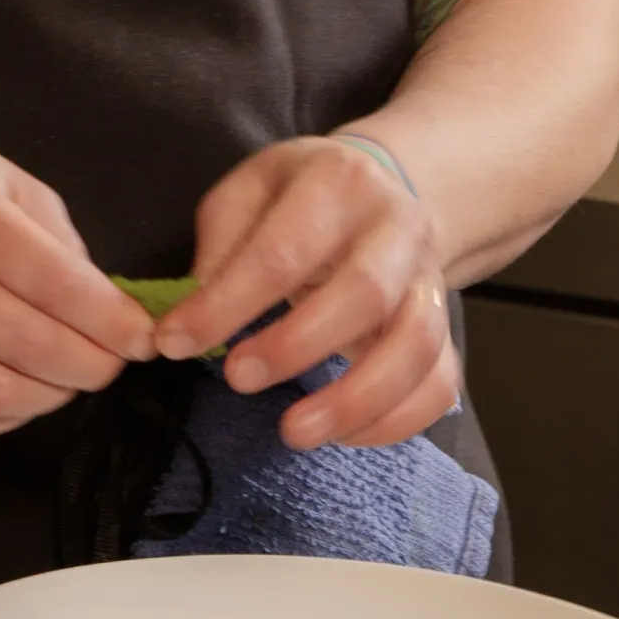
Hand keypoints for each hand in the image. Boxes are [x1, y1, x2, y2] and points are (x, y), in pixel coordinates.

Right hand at [0, 140, 155, 439]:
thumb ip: (58, 236)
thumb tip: (111, 307)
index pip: (51, 281)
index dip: (110, 320)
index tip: (144, 337)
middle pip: (29, 345)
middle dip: (92, 365)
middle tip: (114, 362)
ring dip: (52, 398)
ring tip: (71, 377)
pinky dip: (9, 416)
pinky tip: (25, 390)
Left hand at [156, 137, 461, 450]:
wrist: (386, 185)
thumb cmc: (302, 194)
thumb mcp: (251, 188)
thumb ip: (222, 241)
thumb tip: (192, 312)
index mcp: (338, 182)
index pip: (282, 250)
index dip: (226, 305)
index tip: (176, 343)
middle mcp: (396, 228)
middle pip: (364, 293)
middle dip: (295, 347)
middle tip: (238, 378)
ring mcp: (429, 279)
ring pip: (415, 345)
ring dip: (354, 399)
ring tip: (294, 432)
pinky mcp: (443, 327)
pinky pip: (439, 382)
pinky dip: (396, 420)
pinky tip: (343, 436)